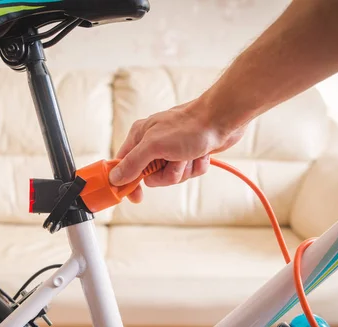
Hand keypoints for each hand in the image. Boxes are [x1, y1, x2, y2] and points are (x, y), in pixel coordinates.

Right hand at [109, 98, 244, 202]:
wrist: (222, 119)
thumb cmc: (189, 127)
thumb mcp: (154, 145)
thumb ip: (133, 163)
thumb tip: (115, 178)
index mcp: (140, 137)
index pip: (124, 165)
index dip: (128, 182)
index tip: (135, 197)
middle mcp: (154, 144)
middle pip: (151, 177)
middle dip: (166, 174)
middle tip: (173, 160)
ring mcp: (172, 150)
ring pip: (171, 177)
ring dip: (183, 170)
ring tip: (190, 154)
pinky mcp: (189, 155)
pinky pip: (188, 173)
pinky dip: (196, 167)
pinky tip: (201, 154)